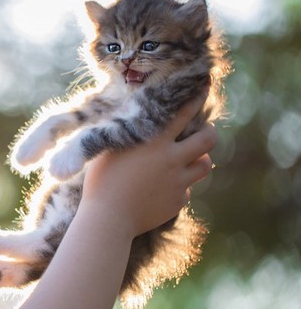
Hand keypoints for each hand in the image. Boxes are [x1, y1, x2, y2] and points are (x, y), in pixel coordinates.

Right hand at [81, 91, 216, 237]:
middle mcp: (171, 159)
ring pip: (205, 165)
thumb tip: (132, 119)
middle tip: (202, 132)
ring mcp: (177, 182)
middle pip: (208, 139)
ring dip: (198, 160)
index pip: (184, 112)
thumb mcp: (109, 149)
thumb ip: (126, 134)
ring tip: (187, 160)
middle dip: (209, 132)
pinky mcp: (177, 202)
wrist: (108, 219)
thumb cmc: (100, 181)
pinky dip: (177, 189)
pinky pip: (185, 191)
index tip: (203, 89)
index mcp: (155, 141)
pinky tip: (160, 191)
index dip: (197, 98)